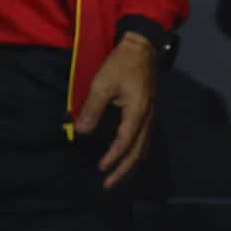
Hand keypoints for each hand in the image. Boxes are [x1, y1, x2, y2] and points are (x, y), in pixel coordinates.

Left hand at [76, 32, 155, 188]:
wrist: (141, 46)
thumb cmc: (121, 63)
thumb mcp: (102, 83)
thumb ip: (92, 108)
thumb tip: (80, 131)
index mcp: (137, 112)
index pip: (125, 142)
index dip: (113, 158)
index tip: (101, 169)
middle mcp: (147, 117)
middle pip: (138, 151)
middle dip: (124, 170)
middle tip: (109, 184)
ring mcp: (150, 114)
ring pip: (143, 146)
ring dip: (130, 163)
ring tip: (118, 175)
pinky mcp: (148, 110)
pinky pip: (144, 138)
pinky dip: (135, 151)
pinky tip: (127, 155)